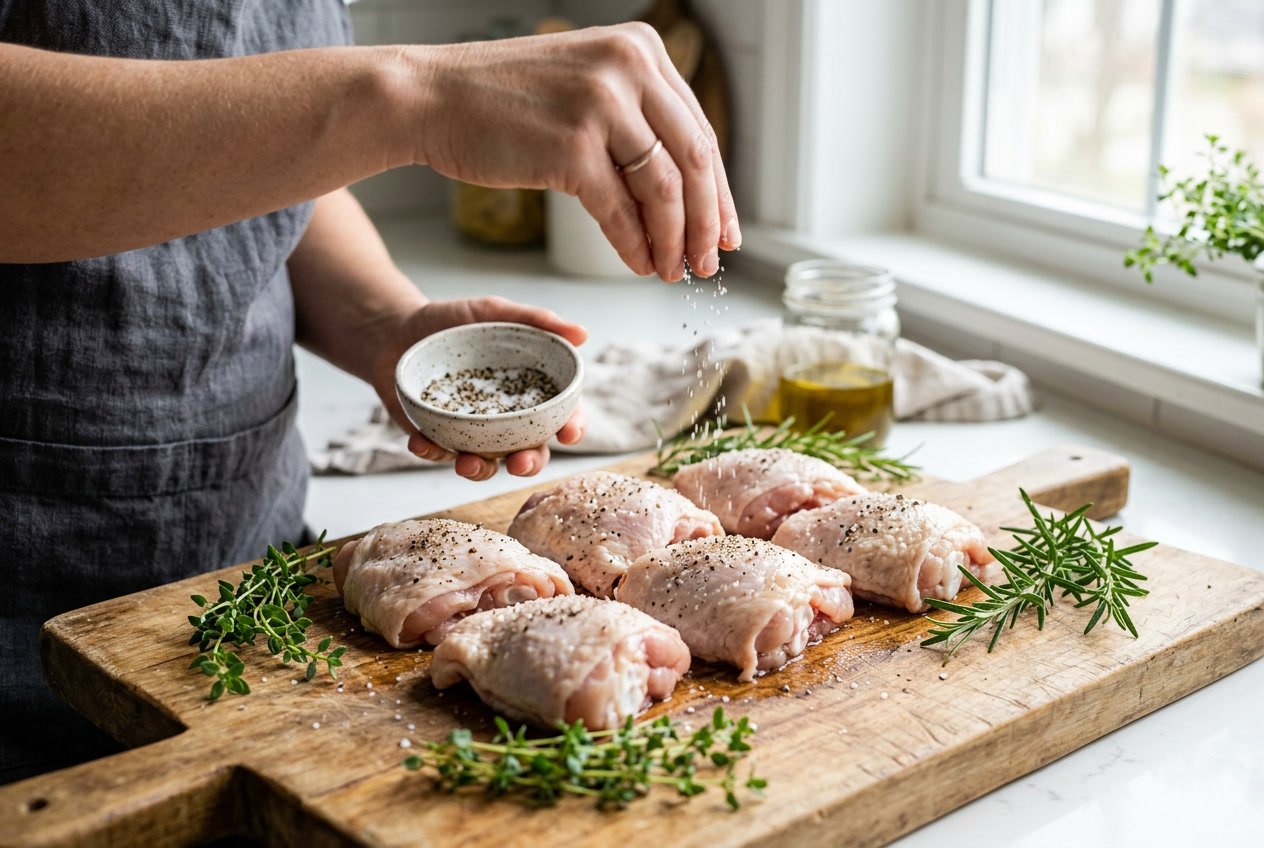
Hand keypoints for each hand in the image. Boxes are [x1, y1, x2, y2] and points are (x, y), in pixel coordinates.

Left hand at [373, 297, 587, 480]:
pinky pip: (438, 455)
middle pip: (530, 452)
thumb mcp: (493, 312)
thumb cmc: (453, 321)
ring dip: (481, 470)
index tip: (569, 432)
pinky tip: (420, 443)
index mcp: (528, 394)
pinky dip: (431, 452)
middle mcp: (505, 420)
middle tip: (519, 462)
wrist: (395, 329)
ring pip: (487, 465)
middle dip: (529, 463)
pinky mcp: (436, 440)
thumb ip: (535, 320)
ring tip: (467, 462)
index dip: (572, 427)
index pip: (561, 416)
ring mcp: (471, 434)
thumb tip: (582, 334)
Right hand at [404, 24, 739, 281]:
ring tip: (672, 271)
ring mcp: (601, 105)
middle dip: (706, 223)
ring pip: (664, 189)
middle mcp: (628, 67)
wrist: (429, 98)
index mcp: (639, 49)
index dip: (719, 190)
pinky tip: (638, 265)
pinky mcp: (571, 146)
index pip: (698, 130)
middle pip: (694, 161)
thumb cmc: (500, 101)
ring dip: (673, 241)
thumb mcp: (583, 87)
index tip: (725, 230)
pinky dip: (634, 245)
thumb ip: (633, 120)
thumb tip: (682, 192)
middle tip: (708, 263)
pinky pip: (619, 210)